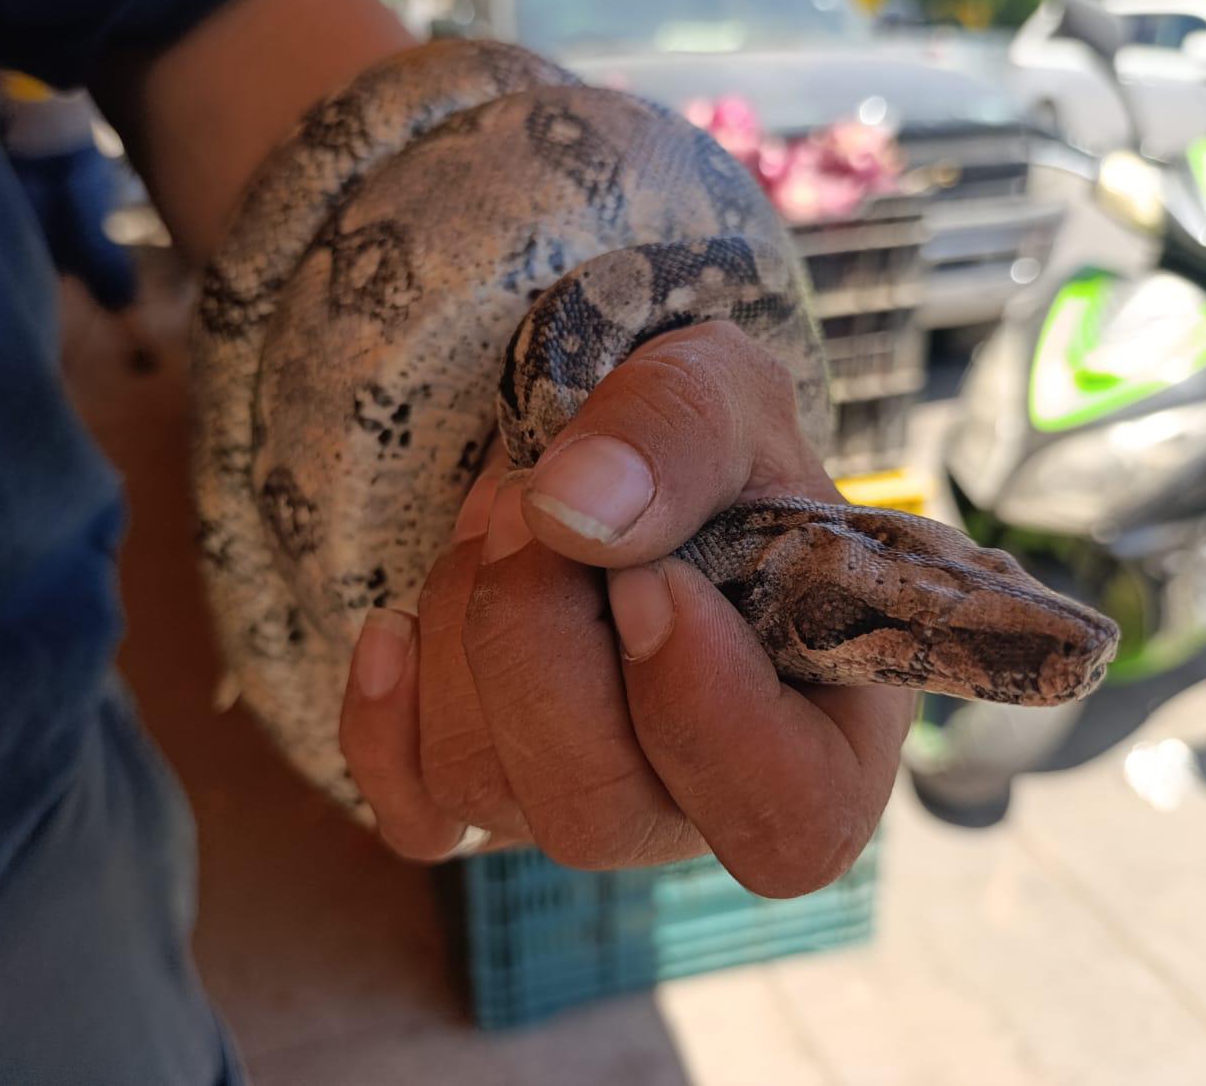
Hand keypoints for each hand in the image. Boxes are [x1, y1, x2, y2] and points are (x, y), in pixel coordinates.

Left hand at [339, 322, 911, 896]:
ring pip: (487, 792)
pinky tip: (393, 629)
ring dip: (467, 632)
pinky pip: (414, 815)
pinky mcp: (484, 806)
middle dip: (537, 647)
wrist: (610, 453)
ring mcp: (588, 809)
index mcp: (823, 732)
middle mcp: (704, 804)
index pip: (791, 819)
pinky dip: (382, 723)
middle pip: (600, 815)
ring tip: (505, 518)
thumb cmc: (701, 439)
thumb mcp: (722, 388)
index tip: (648, 578)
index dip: (704, 713)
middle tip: (532, 504)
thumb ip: (678, 433)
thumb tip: (573, 513)